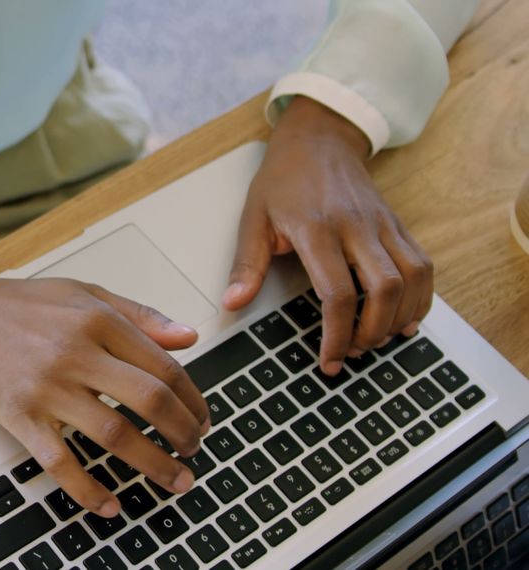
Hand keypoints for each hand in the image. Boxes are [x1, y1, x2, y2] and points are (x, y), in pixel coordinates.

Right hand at [0, 275, 209, 516]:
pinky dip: (88, 489)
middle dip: (183, 434)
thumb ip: (138, 315)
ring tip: (173, 480)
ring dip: (152, 465)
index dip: (193, 399)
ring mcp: (46, 387)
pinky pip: (60, 462)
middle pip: (149, 401)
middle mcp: (76, 352)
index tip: (202, 419)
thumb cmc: (17, 304)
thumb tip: (188, 337)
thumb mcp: (84, 293)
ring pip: (114, 435)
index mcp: (97, 321)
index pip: (164, 366)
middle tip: (195, 452)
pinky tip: (108, 504)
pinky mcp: (19, 414)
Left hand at [224, 96, 433, 374]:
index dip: (336, 334)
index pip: (337, 292)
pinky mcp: (398, 224)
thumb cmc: (283, 180)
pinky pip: (422, 265)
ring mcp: (382, 224)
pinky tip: (405, 318)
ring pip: (412, 278)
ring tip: (377, 339)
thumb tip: (232, 303)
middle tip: (353, 353)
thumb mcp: (253, 218)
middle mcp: (356, 226)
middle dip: (373, 331)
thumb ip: (245, 264)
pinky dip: (420, 296)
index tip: (328, 361)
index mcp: (316, 229)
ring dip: (400, 317)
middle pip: (384, 289)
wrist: (319, 139)